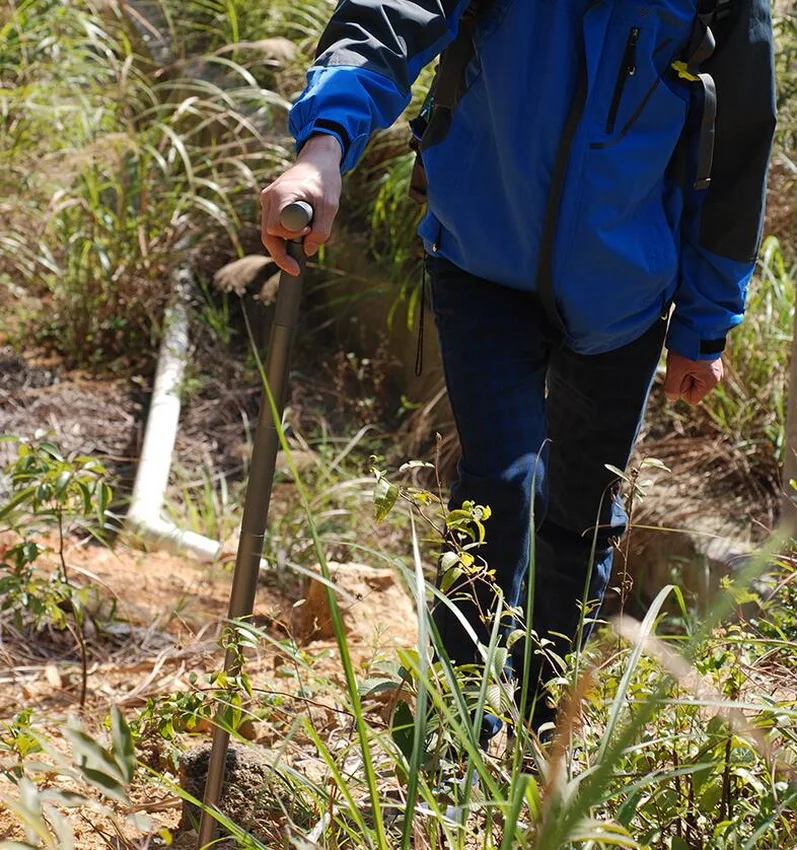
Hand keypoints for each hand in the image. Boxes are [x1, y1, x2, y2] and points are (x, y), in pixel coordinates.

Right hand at [260, 134, 342, 275]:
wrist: (318, 160)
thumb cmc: (324, 179)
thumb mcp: (329, 206)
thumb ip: (321, 230)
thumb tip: (308, 252)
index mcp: (280, 195)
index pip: (275, 228)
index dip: (291, 236)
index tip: (309, 230)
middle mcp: (268, 198)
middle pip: (267, 235)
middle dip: (281, 254)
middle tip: (295, 269)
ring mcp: (267, 200)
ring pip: (269, 233)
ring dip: (283, 245)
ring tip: (299, 255)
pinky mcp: (271, 204)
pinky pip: (273, 226)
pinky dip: (284, 237)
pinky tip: (297, 243)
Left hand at [663, 350, 723, 404]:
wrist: (698, 324)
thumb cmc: (688, 348)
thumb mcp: (675, 370)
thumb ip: (672, 387)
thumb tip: (672, 398)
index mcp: (711, 381)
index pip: (691, 398)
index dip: (681, 388)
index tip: (682, 373)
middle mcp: (715, 376)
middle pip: (691, 388)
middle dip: (683, 377)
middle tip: (683, 363)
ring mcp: (713, 367)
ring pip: (691, 377)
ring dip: (684, 369)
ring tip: (685, 356)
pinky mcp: (708, 360)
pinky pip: (693, 368)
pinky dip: (687, 363)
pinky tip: (688, 353)